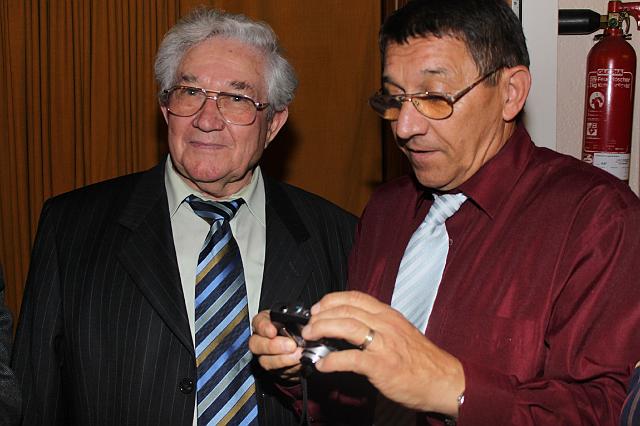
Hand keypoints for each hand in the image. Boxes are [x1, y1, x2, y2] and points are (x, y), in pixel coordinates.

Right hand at [249, 310, 303, 381]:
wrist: (303, 342)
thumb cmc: (297, 326)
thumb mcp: (297, 317)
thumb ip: (296, 318)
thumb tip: (303, 323)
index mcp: (264, 322)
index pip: (257, 322)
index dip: (264, 327)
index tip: (272, 331)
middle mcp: (261, 340)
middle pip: (256, 344)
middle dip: (273, 346)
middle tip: (291, 345)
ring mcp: (265, 356)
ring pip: (266, 361)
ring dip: (283, 359)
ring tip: (298, 355)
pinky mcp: (275, 369)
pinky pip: (279, 372)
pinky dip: (291, 368)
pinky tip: (300, 363)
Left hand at [301, 291, 464, 416]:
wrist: (443, 381)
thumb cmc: (421, 360)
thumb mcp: (400, 332)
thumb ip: (378, 326)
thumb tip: (351, 326)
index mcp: (389, 315)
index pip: (356, 297)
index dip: (332, 299)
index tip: (318, 307)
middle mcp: (386, 325)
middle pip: (346, 310)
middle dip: (321, 315)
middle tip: (309, 325)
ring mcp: (384, 344)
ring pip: (346, 327)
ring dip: (322, 330)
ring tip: (310, 337)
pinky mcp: (382, 366)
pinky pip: (351, 358)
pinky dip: (333, 360)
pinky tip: (323, 364)